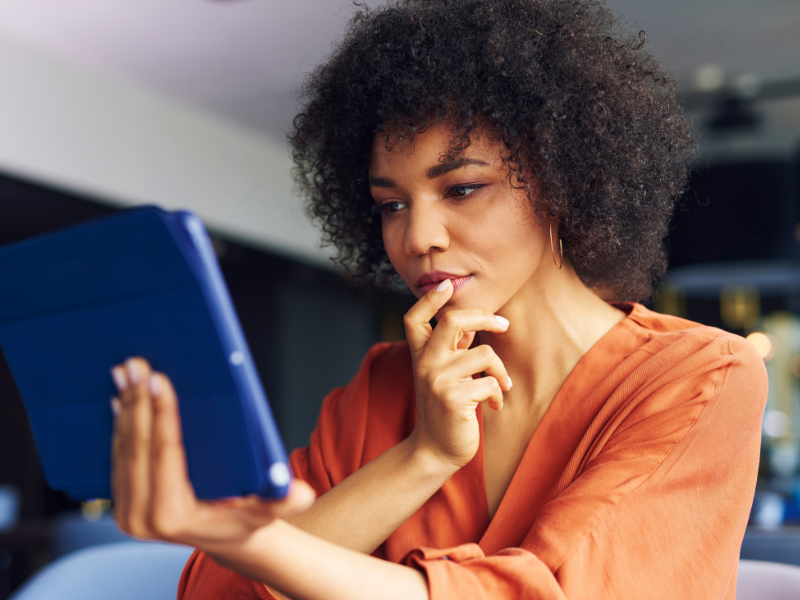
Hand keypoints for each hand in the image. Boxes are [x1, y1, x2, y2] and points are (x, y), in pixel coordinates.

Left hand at [110, 357, 314, 549]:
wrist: (226, 540)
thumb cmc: (248, 519)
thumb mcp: (268, 510)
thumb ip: (284, 502)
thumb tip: (302, 494)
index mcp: (172, 516)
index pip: (165, 453)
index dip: (162, 413)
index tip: (159, 378)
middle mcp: (140, 518)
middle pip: (137, 446)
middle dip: (136, 400)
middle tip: (136, 364)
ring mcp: (125, 512)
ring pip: (121, 448)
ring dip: (124, 405)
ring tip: (126, 371)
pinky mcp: (120, 503)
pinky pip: (116, 456)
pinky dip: (119, 423)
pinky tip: (120, 396)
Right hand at [404, 279, 511, 469]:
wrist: (435, 450)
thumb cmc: (444, 409)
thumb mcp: (441, 375)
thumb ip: (452, 350)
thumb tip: (474, 324)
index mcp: (419, 355)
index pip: (414, 318)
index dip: (429, 300)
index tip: (446, 286)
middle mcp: (424, 364)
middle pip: (453, 321)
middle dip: (485, 317)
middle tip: (503, 324)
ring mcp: (437, 381)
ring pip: (484, 354)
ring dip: (500, 371)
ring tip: (502, 385)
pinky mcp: (453, 399)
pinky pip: (490, 383)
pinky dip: (498, 394)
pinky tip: (494, 405)